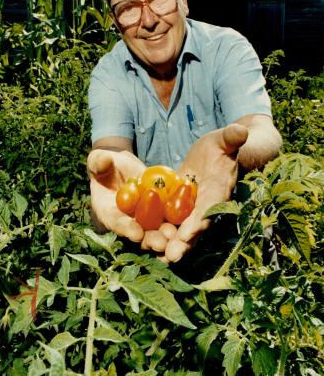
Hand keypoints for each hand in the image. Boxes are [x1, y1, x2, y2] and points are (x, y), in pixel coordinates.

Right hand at [87, 149, 176, 250]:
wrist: (122, 167)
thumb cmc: (106, 164)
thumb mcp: (99, 161)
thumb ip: (98, 163)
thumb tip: (103, 161)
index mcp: (108, 212)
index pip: (116, 222)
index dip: (126, 228)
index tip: (136, 233)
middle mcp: (127, 220)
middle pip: (139, 233)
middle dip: (150, 239)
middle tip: (162, 243)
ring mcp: (144, 218)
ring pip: (156, 230)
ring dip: (166, 236)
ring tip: (176, 237)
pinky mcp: (159, 211)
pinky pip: (169, 217)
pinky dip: (179, 221)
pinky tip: (189, 222)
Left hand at [164, 123, 247, 262]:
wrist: (212, 156)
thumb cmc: (220, 147)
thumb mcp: (224, 140)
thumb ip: (231, 137)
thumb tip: (242, 130)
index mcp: (219, 189)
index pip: (212, 206)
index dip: (201, 219)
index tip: (190, 232)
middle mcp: (207, 204)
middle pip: (196, 226)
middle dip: (185, 242)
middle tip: (171, 256)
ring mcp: (193, 209)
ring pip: (183, 230)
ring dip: (172, 244)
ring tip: (158, 258)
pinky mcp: (180, 209)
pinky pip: (171, 223)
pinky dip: (161, 234)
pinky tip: (146, 245)